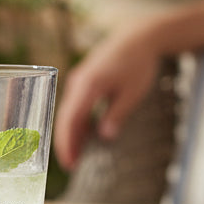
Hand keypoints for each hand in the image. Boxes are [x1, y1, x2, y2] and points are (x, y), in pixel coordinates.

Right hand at [53, 28, 159, 170]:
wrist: (138, 38)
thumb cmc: (138, 64)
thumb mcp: (132, 93)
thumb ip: (117, 114)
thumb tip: (105, 137)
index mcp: (88, 86)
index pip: (70, 119)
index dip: (67, 143)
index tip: (70, 162)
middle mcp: (78, 83)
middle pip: (65, 118)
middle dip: (66, 143)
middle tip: (72, 166)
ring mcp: (79, 81)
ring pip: (69, 112)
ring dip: (72, 134)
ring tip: (77, 157)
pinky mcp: (85, 81)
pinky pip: (76, 106)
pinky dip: (78, 122)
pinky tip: (84, 137)